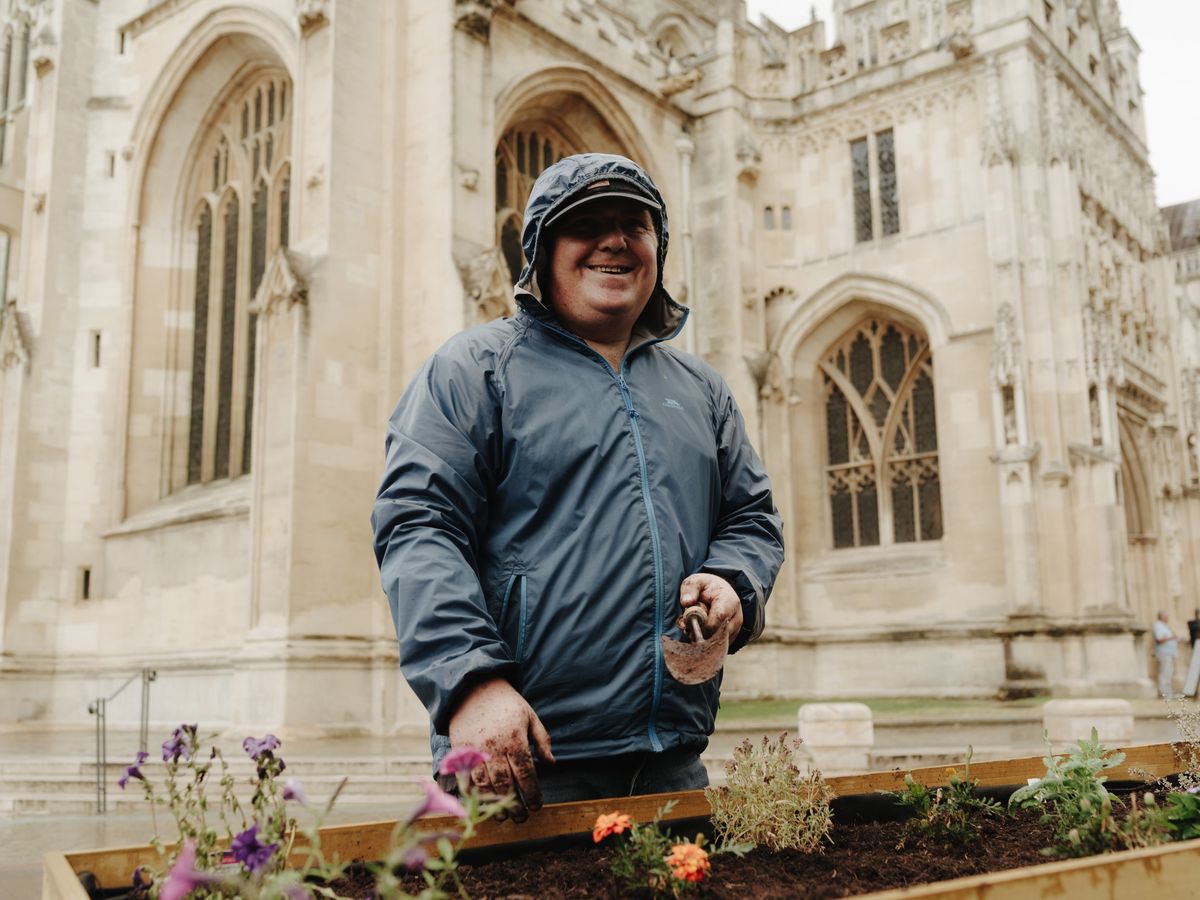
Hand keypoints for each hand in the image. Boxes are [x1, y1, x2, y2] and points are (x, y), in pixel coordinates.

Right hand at [448, 678, 554, 822]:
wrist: (473, 688)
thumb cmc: (507, 703)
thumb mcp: (530, 715)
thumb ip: (542, 740)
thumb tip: (552, 764)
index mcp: (514, 739)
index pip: (526, 773)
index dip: (533, 793)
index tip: (537, 805)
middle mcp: (494, 747)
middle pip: (506, 785)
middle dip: (515, 805)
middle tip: (522, 817)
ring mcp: (475, 751)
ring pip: (485, 786)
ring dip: (494, 805)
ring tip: (503, 816)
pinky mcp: (460, 752)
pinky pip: (466, 779)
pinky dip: (474, 795)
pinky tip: (481, 804)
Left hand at [679, 573, 742, 637]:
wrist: (720, 592)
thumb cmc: (707, 587)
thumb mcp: (696, 581)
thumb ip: (690, 589)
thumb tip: (686, 602)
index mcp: (729, 601)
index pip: (718, 618)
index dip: (702, 624)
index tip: (689, 623)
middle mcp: (736, 618)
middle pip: (718, 634)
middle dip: (700, 633)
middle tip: (687, 627)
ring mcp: (736, 629)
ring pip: (717, 641)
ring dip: (703, 638)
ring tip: (693, 627)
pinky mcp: (732, 638)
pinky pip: (718, 645)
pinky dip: (707, 641)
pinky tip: (700, 632)